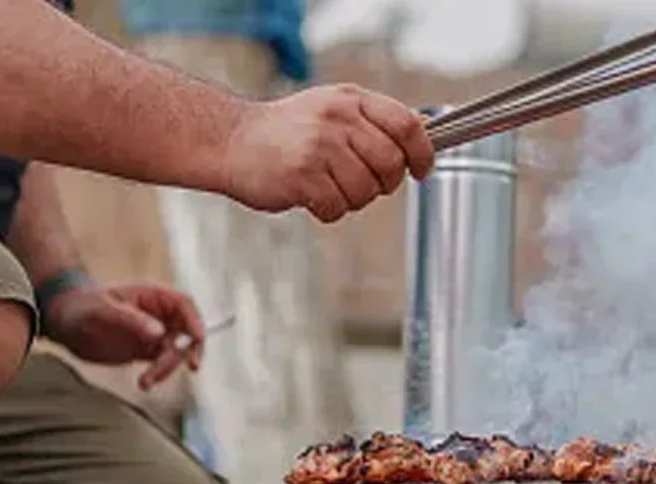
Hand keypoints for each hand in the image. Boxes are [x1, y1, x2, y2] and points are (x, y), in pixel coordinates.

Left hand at [42, 282, 205, 389]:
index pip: (185, 306)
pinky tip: (144, 382)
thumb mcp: (104, 310)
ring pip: (175, 352)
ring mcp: (152, 333)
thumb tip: (160, 334)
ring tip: (145, 383)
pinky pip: (161, 364)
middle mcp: (156, 314)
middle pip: (186, 332)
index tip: (196, 342)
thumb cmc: (82, 306)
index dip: (196, 323)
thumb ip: (132, 321)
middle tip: (178, 370)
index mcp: (152, 296)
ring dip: (166, 369)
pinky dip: (157, 375)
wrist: (63, 320)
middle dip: (184, 353)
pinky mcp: (144, 351)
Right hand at [222, 84, 434, 222]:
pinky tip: (311, 197)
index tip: (422, 169)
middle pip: (391, 164)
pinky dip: (328, 211)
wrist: (232, 141)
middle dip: (383, 184)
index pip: (407, 125)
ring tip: (329, 188)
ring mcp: (321, 146)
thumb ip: (371, 122)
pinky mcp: (303, 175)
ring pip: (365, 192)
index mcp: (351, 100)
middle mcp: (338, 118)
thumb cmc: (284, 134)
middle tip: (363, 184)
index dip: (422, 153)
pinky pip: (337, 208)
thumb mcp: (332, 110)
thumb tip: (418, 137)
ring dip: (351, 200)